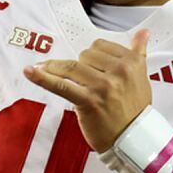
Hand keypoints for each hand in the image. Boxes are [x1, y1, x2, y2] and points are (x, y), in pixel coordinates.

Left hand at [23, 29, 152, 152]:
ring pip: (71, 66)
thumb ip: (138, 53)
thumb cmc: (135, 109)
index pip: (100, 46)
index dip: (91, 56)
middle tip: (81, 80)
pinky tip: (29, 71)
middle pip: (85, 55)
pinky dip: (43, 77)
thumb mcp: (142, 78)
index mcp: (132, 63)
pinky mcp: (88, 101)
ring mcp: (103, 86)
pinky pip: (61, 85)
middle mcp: (119, 72)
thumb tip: (143, 32)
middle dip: (79, 65)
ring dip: (55, 67)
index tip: (88, 65)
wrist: (132, 140)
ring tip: (42, 68)